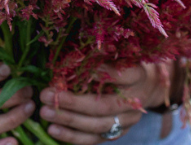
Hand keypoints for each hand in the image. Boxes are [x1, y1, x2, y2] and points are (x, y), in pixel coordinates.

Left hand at [39, 62, 171, 144]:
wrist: (144, 86)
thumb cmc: (122, 64)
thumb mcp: (116, 54)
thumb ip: (99, 57)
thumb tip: (70, 59)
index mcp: (137, 75)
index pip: (119, 75)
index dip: (97, 72)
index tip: (73, 67)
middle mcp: (135, 100)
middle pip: (104, 106)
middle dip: (72, 102)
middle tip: (47, 95)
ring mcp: (128, 120)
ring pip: (98, 125)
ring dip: (68, 120)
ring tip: (46, 113)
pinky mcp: (119, 132)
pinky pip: (95, 139)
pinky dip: (73, 136)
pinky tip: (54, 130)